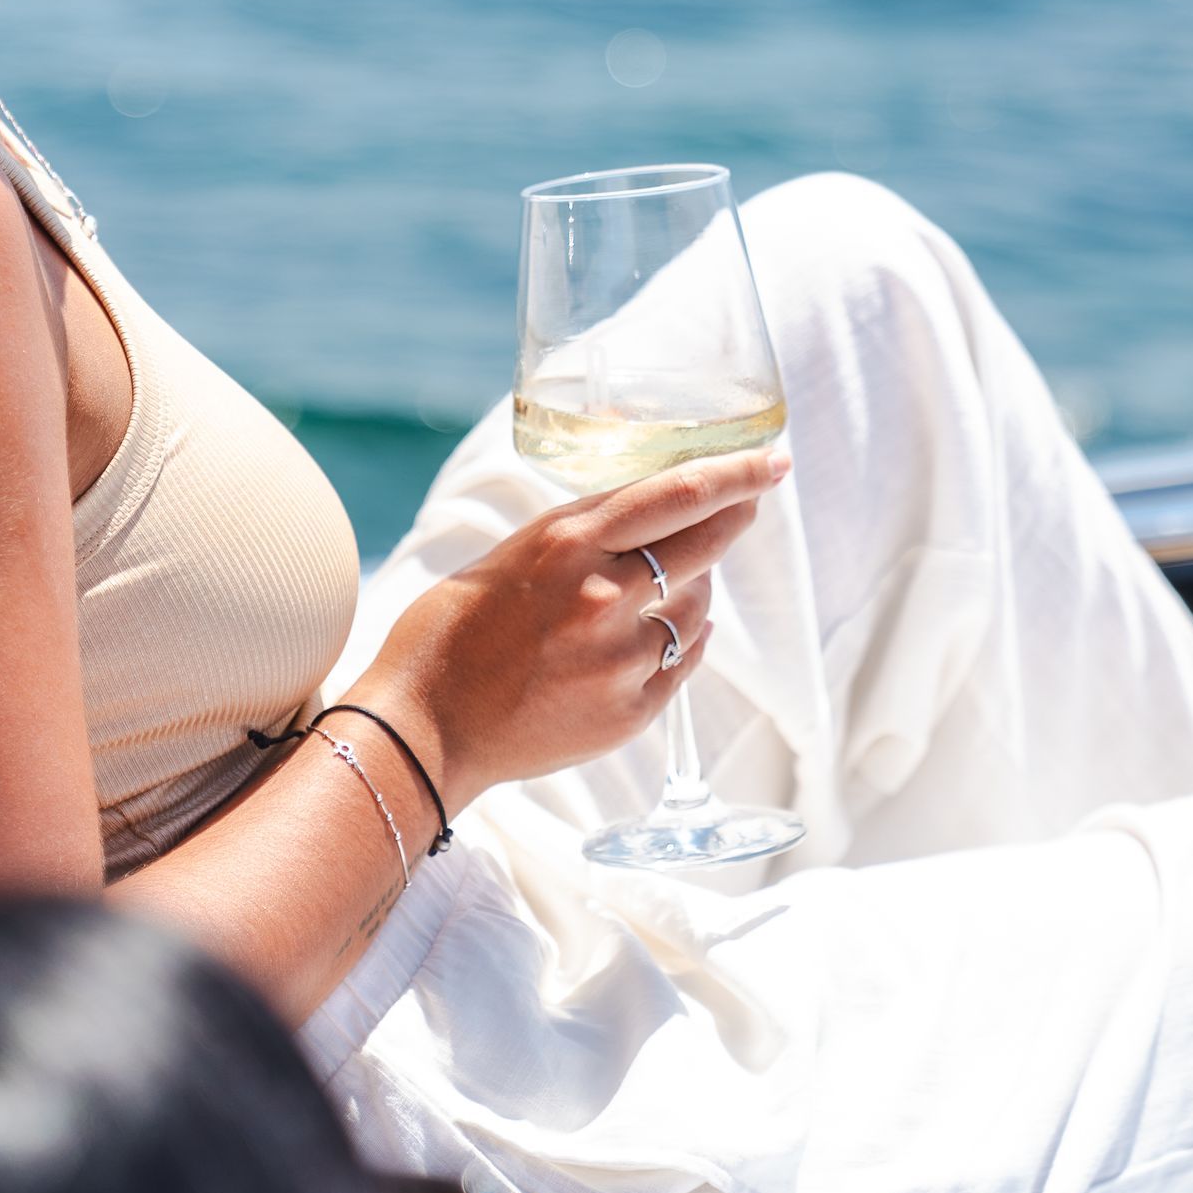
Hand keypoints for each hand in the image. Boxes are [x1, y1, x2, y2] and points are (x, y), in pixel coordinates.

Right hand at [348, 446, 788, 814]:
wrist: (423, 732)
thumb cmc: (448, 635)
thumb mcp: (507, 557)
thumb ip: (576, 531)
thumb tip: (640, 499)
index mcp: (566, 543)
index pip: (676, 493)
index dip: (734, 473)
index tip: (770, 460)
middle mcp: (603, 596)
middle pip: (705, 543)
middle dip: (736, 516)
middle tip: (750, 501)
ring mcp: (622, 658)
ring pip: (697, 606)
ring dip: (691, 587)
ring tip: (651, 591)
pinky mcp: (631, 710)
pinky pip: (684, 659)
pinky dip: (680, 640)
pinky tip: (655, 636)